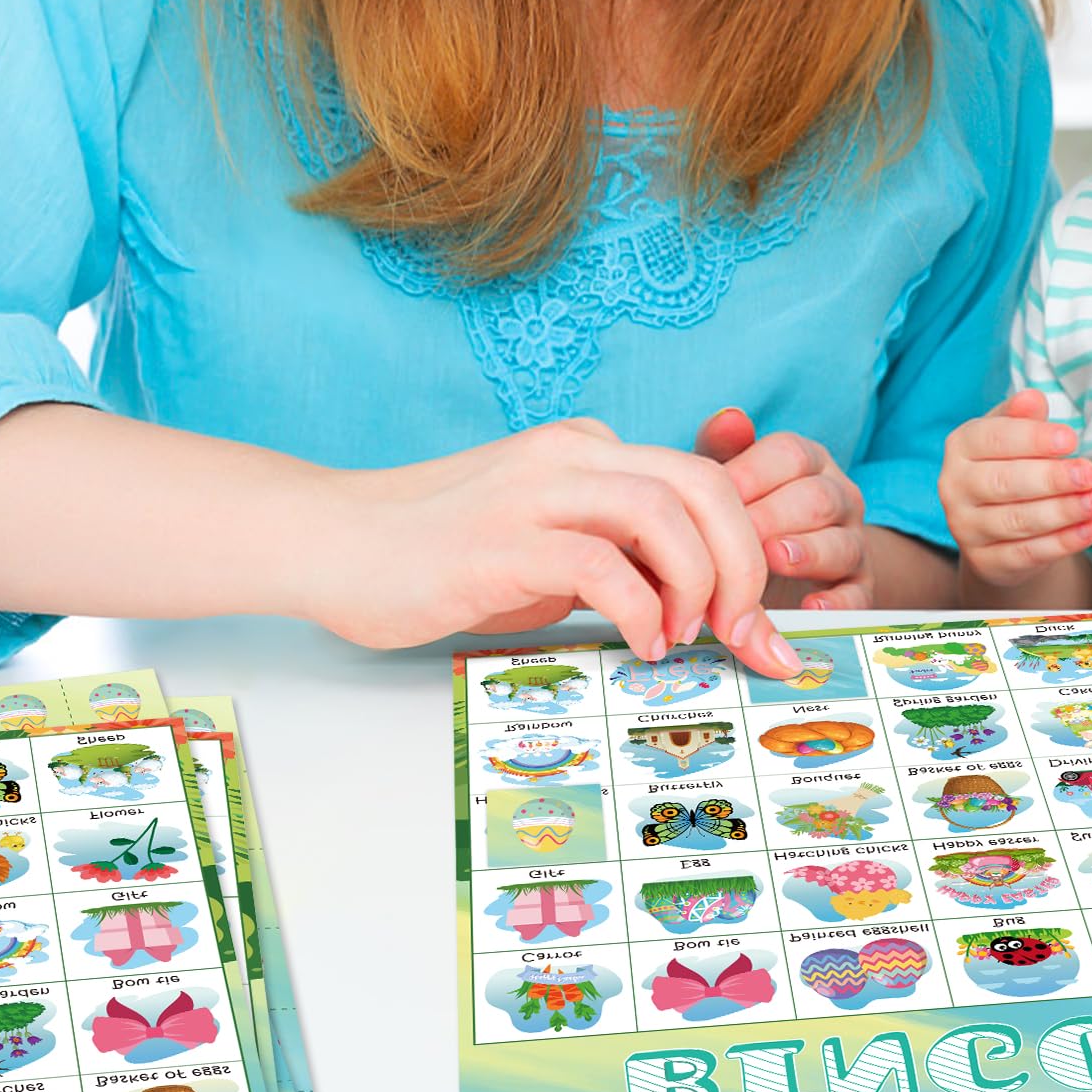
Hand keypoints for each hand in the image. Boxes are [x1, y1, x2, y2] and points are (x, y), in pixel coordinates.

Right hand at [313, 418, 801, 676]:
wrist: (331, 542)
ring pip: (665, 509)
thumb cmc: (435, 555)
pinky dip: (642, 607)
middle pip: (703, 485)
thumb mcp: (543, 547)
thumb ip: (611, 557)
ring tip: (687, 635)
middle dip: (745, 563)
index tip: (761, 621)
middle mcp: (571, 454)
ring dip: (700, 581)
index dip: (746, 549)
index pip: (700, 480)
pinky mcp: (501, 541)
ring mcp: (536, 491)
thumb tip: (686, 608)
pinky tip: (641, 642)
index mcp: (587, 449)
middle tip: (746, 632)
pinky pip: (603, 562)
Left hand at [695, 409, 869, 610]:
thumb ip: (724, 449)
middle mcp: (838, 496)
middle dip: (774, 516)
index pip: (790, 455)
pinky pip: (858, 595)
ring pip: (841, 543)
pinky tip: (811, 609)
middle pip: (817, 498)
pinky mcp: (860, 589)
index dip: (753, 473)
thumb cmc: (747, 513)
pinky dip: (838, 604)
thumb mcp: (731, 481)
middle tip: (738, 535)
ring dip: (807, 552)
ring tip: (773, 559)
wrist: (785, 570)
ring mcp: (853, 542)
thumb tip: (728, 417)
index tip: (718, 495)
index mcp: (808, 462)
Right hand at [937, 389, 1091, 588]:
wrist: (995, 530)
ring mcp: (964, 528)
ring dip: (1062, 511)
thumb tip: (1032, 399)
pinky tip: (1090, 529)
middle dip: (1051, 478)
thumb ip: (1022, 417)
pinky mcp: (983, 562)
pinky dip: (1061, 543)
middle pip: (1003, 482)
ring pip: (1016, 521)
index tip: (1071, 439)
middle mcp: (953, 486)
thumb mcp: (1014, 436)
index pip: (994, 439)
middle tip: (1089, 473)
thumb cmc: (1011, 466)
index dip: (1033, 439)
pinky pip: (1026, 554)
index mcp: (960, 446)